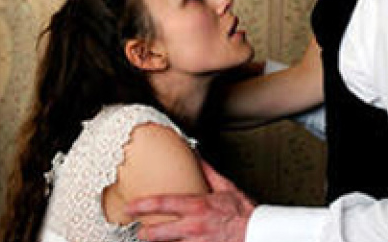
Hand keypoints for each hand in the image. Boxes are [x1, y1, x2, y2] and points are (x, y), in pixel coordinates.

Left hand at [126, 158, 255, 241]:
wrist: (258, 233)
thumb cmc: (243, 213)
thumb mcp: (226, 188)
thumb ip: (208, 172)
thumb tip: (196, 155)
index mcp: (197, 207)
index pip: (161, 204)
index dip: (141, 205)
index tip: (129, 207)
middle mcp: (193, 227)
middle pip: (157, 234)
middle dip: (144, 234)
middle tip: (140, 232)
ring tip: (157, 240)